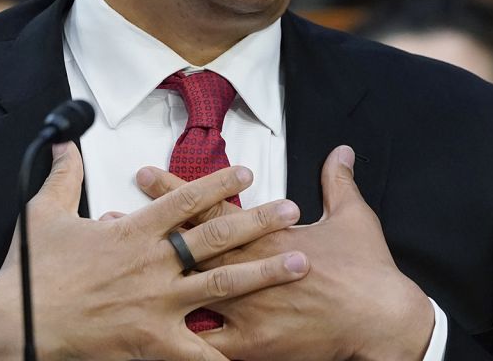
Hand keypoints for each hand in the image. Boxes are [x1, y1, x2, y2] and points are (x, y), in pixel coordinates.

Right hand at [0, 142, 308, 359]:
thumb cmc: (32, 272)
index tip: (246, 174)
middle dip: (259, 221)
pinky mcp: (153, 341)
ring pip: (222, 285)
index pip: (185, 199)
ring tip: (298, 262)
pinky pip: (199, 349)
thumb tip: (65, 141)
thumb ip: (62, 175)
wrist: (18, 322)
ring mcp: (157, 304)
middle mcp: (152, 264)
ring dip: (264, 272)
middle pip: (216, 237)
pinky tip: (253, 350)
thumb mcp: (42, 213)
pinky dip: (226, 352)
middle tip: (290, 209)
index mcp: (131, 231)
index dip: (218, 184)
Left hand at [136, 146, 434, 360]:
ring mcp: (247, 309)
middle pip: (187, 246)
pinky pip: (206, 347)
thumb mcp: (353, 217)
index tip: (145, 173)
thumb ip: (337, 182)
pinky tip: (149, 341)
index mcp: (267, 235)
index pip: (211, 207)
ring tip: (115, 280)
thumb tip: (340, 151)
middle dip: (147, 232)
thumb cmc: (368, 269)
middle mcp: (249, 269)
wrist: (383, 318)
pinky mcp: (252, 345)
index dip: (175, 189)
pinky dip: (179, 343)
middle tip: (109, 218)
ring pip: (187, 295)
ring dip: (151, 286)